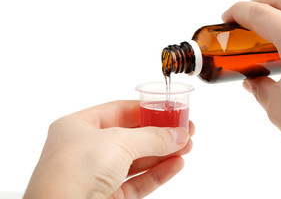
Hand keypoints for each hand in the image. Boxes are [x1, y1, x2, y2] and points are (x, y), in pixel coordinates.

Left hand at [24, 100, 193, 198]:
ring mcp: (96, 174)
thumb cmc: (74, 170)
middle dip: (160, 133)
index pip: (118, 111)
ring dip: (163, 153)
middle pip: (131, 136)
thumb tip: (178, 134)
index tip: (169, 110)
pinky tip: (176, 164)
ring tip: (186, 146)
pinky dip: (158, 172)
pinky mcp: (108, 196)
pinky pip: (138, 181)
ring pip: (137, 160)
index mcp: (78, 127)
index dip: (146, 109)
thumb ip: (152, 137)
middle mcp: (86, 149)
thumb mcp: (119, 142)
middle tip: (184, 129)